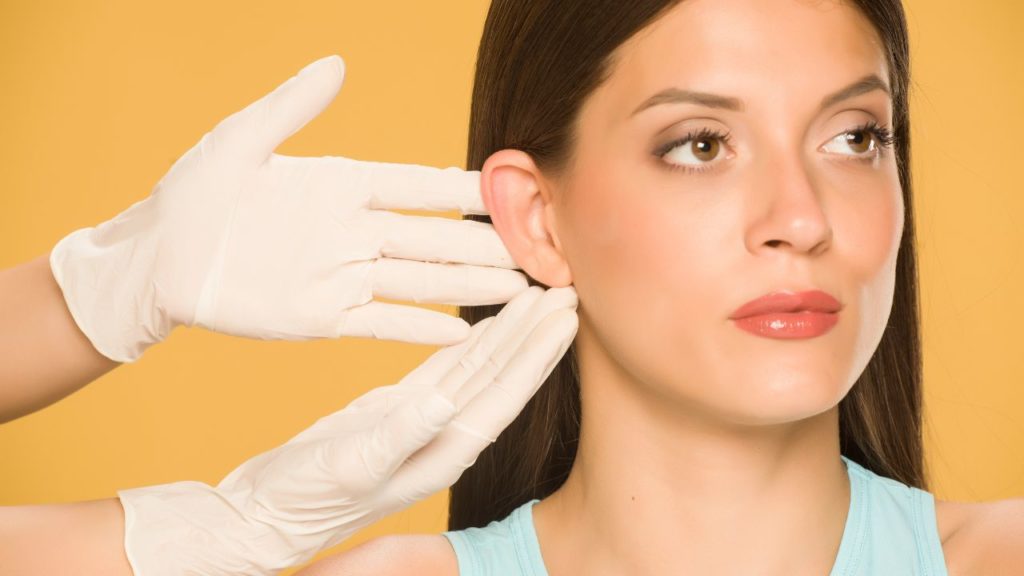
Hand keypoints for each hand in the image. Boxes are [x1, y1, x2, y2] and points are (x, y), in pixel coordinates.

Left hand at [49, 55, 525, 362]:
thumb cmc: (193, 193)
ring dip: (468, 288)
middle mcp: (352, 231)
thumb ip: (292, 106)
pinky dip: (419, 330)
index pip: (417, 188)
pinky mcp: (321, 317)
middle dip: (486, 246)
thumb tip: (338, 63)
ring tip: (518, 292)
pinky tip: (460, 333)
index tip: (511, 192)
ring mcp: (341, 277)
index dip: (463, 192)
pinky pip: (380, 324)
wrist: (155, 260)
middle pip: (432, 239)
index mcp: (341, 185)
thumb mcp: (241, 140)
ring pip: (419, 282)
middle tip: (538, 253)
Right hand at [117, 285, 578, 574]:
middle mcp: (445, 435)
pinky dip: (469, 344)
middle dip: (535, 334)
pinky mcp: (399, 409)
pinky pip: (446, 369)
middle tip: (568, 288)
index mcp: (444, 450)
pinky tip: (486, 323)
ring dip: (509, 333)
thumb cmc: (306, 497)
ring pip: (478, 368)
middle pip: (502, 376)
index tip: (567, 315)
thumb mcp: (353, 465)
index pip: (505, 395)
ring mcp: (424, 421)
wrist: (267, 511)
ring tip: (537, 295)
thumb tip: (442, 399)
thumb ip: (399, 433)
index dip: (538, 356)